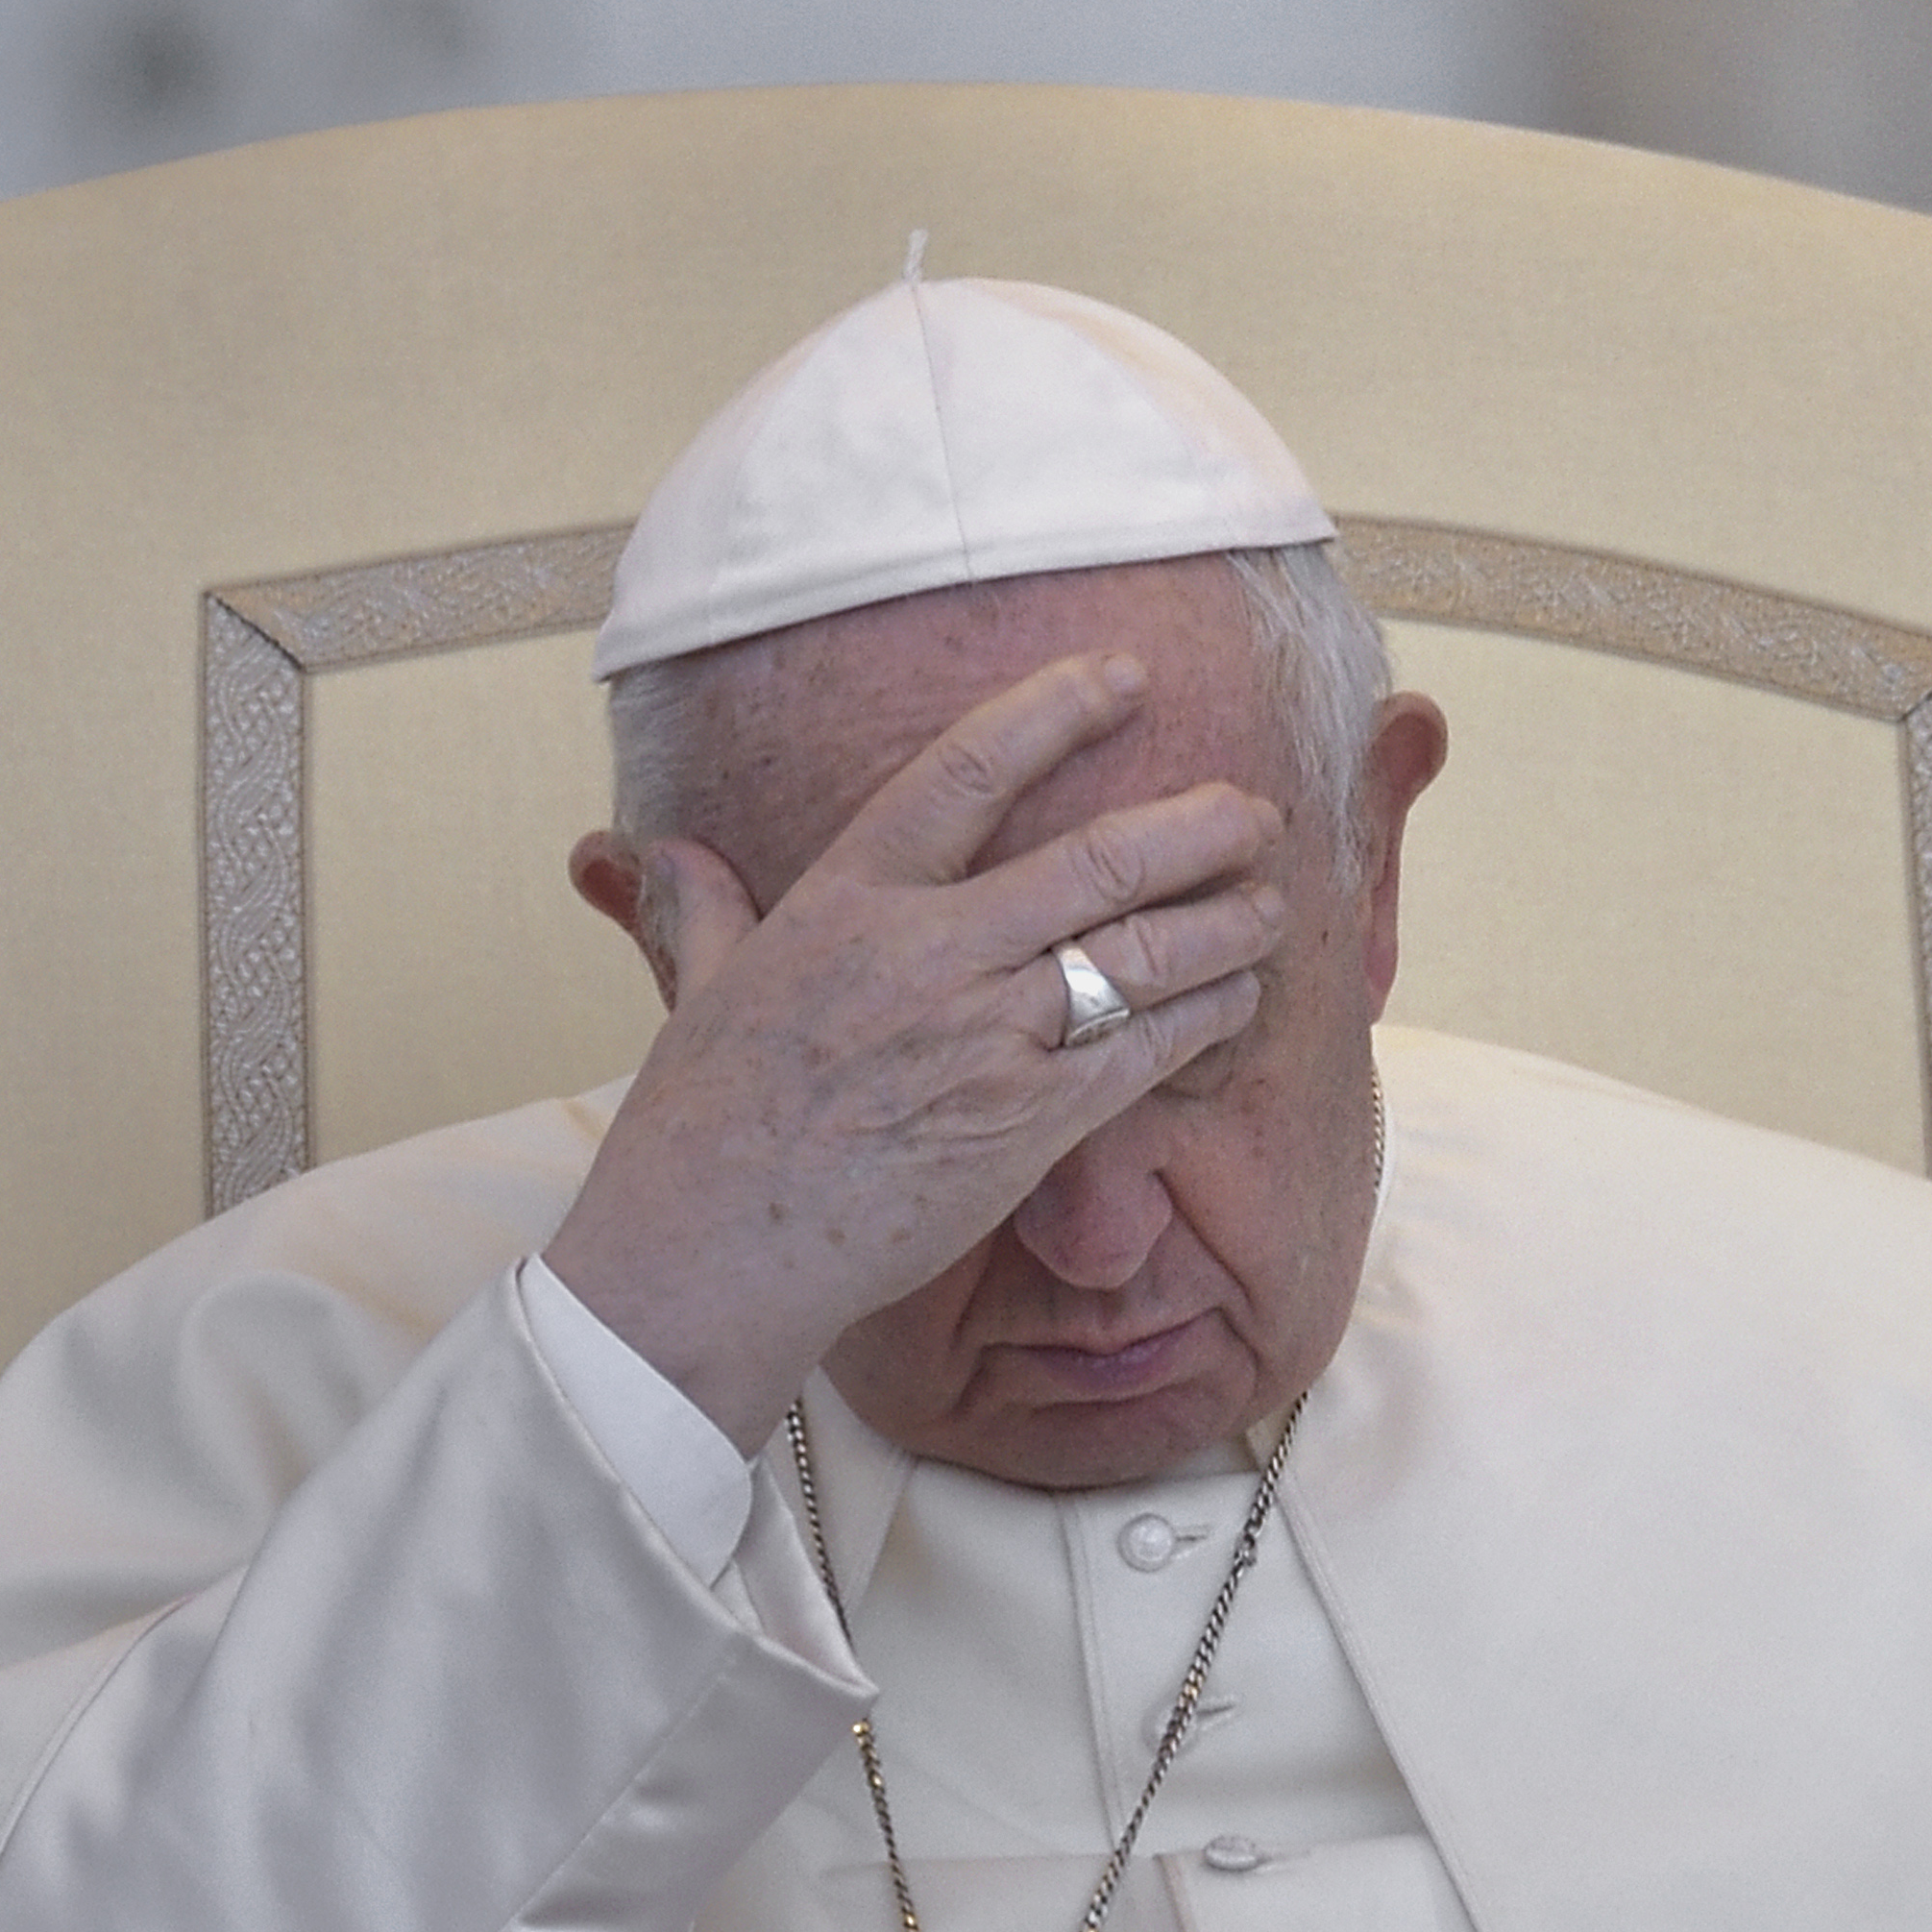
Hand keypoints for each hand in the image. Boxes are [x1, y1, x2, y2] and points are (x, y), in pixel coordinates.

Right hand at [542, 651, 1286, 1447]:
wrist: (708, 1254)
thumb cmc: (695, 1131)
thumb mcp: (692, 993)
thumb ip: (700, 911)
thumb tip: (657, 853)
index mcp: (847, 900)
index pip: (967, 772)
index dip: (1056, 712)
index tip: (1122, 677)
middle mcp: (928, 953)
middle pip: (1096, 860)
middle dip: (1196, 827)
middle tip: (1252, 810)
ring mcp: (985, 1038)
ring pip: (1141, 954)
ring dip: (1226, 922)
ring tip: (1274, 903)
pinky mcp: (1026, 1125)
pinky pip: (1143, 1053)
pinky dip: (1204, 1018)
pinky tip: (1238, 999)